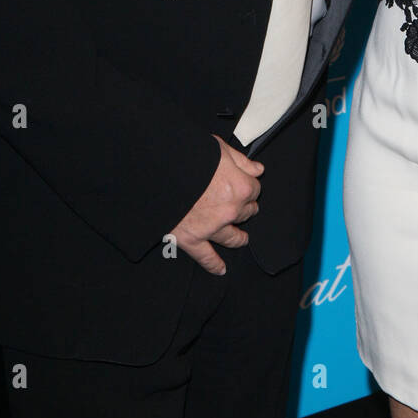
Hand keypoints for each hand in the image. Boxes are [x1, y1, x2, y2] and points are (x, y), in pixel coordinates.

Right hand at [169, 136, 263, 275]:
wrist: (159, 172)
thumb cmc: (188, 156)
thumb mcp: (219, 148)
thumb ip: (242, 161)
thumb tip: (258, 170)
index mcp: (239, 187)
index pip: (254, 189)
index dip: (249, 185)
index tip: (245, 184)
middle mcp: (230, 210)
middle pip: (247, 212)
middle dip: (245, 208)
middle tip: (242, 206)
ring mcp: (212, 228)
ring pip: (233, 237)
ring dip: (239, 238)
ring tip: (242, 239)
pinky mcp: (193, 239)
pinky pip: (207, 257)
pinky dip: (214, 265)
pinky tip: (220, 269)